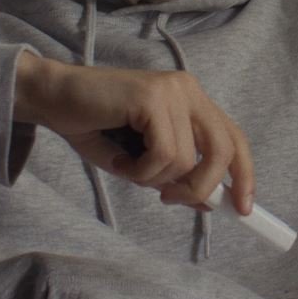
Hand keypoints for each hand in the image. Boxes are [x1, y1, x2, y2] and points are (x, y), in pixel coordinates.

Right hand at [12, 52, 254, 213]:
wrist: (53, 97)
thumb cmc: (95, 126)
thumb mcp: (144, 160)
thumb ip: (177, 175)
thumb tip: (209, 202)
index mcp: (192, 100)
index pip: (233, 138)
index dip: (244, 175)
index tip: (244, 209)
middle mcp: (188, 90)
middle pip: (223, 150)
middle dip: (202, 186)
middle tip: (170, 199)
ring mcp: (172, 90)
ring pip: (186, 160)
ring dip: (153, 178)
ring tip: (126, 166)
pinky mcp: (153, 97)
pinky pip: (163, 154)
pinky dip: (140, 171)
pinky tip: (119, 160)